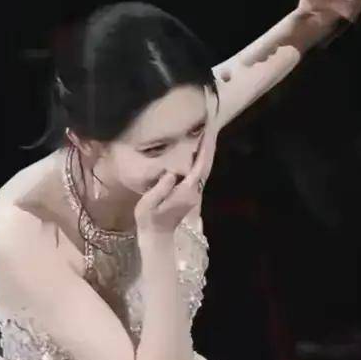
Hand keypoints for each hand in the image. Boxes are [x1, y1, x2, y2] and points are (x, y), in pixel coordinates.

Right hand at [135, 111, 216, 237]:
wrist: (157, 236)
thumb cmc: (149, 219)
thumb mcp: (149, 203)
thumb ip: (161, 187)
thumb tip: (171, 172)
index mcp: (185, 191)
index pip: (199, 166)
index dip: (204, 148)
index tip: (207, 131)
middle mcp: (194, 191)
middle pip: (206, 165)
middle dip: (209, 145)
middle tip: (211, 124)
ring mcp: (194, 193)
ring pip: (204, 168)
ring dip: (206, 150)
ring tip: (206, 132)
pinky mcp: (190, 193)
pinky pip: (199, 172)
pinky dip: (201, 158)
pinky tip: (198, 149)